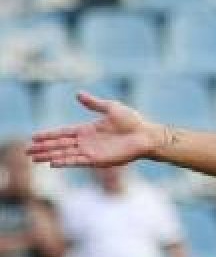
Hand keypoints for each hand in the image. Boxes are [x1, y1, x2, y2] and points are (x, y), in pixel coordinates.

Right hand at [27, 92, 160, 167]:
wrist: (146, 135)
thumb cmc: (133, 121)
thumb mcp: (111, 108)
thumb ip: (93, 103)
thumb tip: (78, 94)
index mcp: (88, 130)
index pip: (63, 133)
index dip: (49, 135)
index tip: (34, 137)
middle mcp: (87, 142)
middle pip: (60, 145)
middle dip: (44, 148)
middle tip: (27, 151)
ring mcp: (92, 152)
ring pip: (66, 154)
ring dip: (50, 156)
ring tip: (35, 159)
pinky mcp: (99, 160)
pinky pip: (78, 161)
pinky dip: (66, 162)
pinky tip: (53, 163)